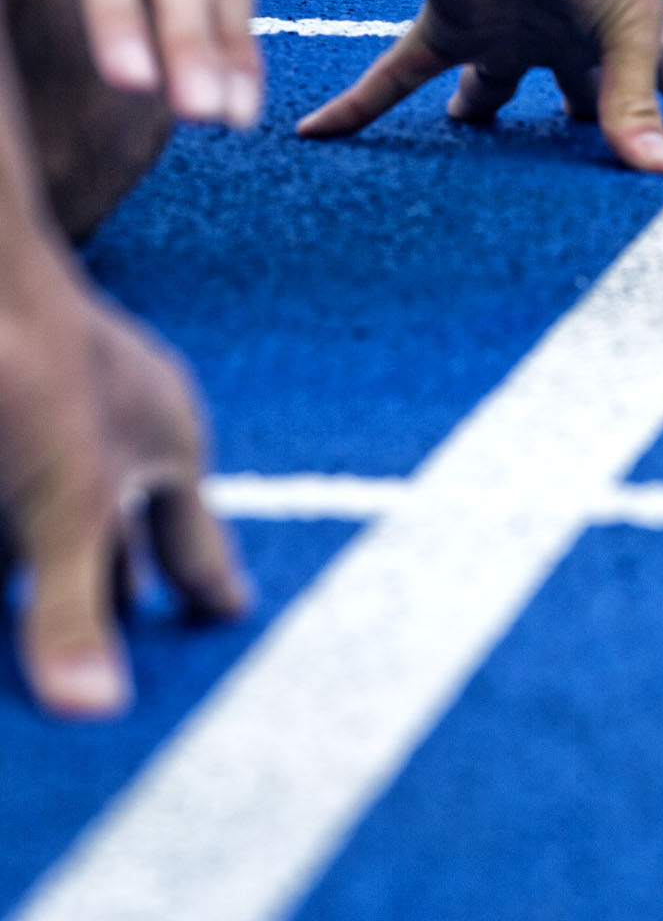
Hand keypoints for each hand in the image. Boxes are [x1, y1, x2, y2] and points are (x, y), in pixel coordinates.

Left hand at [0, 259, 247, 717]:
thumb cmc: (36, 364)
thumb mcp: (64, 499)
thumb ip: (73, 606)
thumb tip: (95, 713)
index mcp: (170, 447)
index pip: (198, 548)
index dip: (210, 593)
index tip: (227, 627)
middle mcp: (120, 443)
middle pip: (129, 546)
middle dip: (126, 604)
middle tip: (139, 670)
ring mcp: (55, 432)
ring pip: (66, 531)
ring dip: (60, 586)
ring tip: (72, 638)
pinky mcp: (14, 434)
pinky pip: (24, 517)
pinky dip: (25, 559)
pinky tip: (15, 582)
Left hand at [299, 0, 662, 169]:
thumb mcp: (630, 17)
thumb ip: (637, 96)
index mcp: (629, 31)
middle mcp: (570, 37)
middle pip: (580, 101)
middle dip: (588, 137)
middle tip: (589, 185)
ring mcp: (509, 29)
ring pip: (490, 94)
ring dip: (479, 121)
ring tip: (471, 170)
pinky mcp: (452, 18)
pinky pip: (399, 74)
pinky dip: (360, 106)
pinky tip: (318, 134)